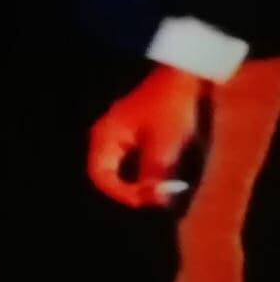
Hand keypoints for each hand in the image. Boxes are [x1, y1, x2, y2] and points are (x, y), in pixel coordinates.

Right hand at [88, 65, 205, 208]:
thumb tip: (156, 201)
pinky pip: (127, 164)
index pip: (100, 176)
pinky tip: (158, 179)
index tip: (146, 201)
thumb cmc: (169, 107)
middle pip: (106, 176)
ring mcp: (116, 137)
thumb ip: (155, 173)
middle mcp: (105, 138)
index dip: (120, 194)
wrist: (180, 79)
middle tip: (154, 200)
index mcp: (106, 137)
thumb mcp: (165, 143)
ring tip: (158, 192)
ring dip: (135, 185)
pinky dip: (140, 175)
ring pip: (117, 171)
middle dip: (129, 192)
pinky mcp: (130, 137)